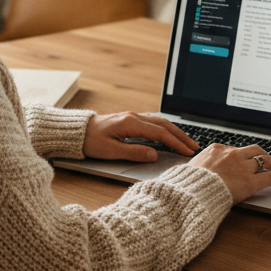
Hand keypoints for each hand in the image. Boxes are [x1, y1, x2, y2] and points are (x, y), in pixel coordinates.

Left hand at [83, 112, 199, 160]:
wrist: (77, 132)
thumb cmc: (90, 141)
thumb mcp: (111, 151)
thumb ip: (134, 152)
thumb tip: (154, 154)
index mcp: (131, 123)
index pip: (161, 133)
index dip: (176, 143)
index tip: (187, 152)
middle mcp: (134, 117)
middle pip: (164, 125)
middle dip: (181, 136)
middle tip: (194, 147)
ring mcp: (132, 116)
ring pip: (160, 122)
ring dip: (175, 132)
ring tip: (186, 142)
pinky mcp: (130, 119)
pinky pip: (153, 122)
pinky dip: (165, 129)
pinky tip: (170, 135)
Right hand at [187, 144, 270, 203]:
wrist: (192, 192)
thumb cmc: (188, 184)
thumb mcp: (191, 168)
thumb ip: (200, 166)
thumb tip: (196, 169)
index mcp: (217, 150)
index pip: (235, 149)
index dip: (243, 154)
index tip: (246, 157)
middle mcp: (232, 155)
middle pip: (253, 151)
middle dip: (262, 154)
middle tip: (268, 158)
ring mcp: (243, 167)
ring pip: (264, 161)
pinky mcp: (251, 182)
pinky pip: (270, 177)